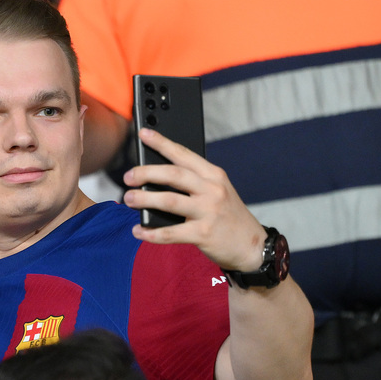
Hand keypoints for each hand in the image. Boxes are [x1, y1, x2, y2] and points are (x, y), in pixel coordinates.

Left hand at [122, 128, 265, 270]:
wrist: (253, 246)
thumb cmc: (228, 216)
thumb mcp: (218, 191)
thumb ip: (193, 182)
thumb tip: (154, 178)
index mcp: (213, 175)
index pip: (184, 154)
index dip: (162, 143)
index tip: (143, 134)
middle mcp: (212, 190)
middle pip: (173, 175)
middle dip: (146, 173)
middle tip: (128, 177)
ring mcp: (208, 211)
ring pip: (169, 200)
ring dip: (144, 199)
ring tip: (128, 199)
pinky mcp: (203, 234)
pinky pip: (171, 233)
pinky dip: (151, 233)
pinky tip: (138, 231)